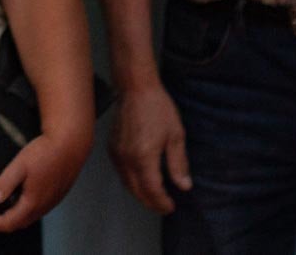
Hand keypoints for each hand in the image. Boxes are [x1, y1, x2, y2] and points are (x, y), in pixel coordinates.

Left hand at [0, 131, 90, 232]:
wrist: (70, 144)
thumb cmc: (46, 152)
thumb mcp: (20, 165)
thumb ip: (6, 183)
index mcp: (33, 202)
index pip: (7, 223)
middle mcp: (43, 207)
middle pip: (17, 224)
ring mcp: (51, 202)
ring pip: (27, 218)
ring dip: (11, 217)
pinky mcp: (55, 196)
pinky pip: (36, 210)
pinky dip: (22, 210)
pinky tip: (16, 199)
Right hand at [108, 84, 190, 212]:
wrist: (135, 89)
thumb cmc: (158, 108)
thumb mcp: (176, 135)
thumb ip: (178, 164)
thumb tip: (184, 186)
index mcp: (144, 157)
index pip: (152, 190)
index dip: (162, 202)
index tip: (171, 206)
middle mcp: (127, 158)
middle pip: (137, 191)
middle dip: (151, 203)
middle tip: (164, 206)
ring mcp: (116, 153)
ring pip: (126, 183)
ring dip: (140, 194)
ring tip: (154, 196)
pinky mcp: (111, 148)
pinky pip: (121, 172)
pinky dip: (131, 181)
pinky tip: (141, 179)